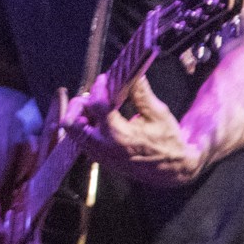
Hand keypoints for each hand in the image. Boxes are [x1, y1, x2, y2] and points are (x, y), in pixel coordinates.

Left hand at [66, 72, 203, 185]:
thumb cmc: (168, 142)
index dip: (99, 88)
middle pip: (72, 120)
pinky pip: (79, 138)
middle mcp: (103, 147)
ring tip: (100, 107)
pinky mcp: (97, 157)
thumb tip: (133, 72)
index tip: (105, 79)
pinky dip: (85, 125)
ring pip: (72, 130)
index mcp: (120, 136)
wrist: (171, 172)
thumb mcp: (158, 114)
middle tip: (97, 96)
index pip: (96, 105)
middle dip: (80, 104)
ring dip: (81, 114)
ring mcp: (98, 154)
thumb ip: (141, 93)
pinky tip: (101, 118)